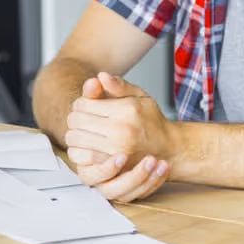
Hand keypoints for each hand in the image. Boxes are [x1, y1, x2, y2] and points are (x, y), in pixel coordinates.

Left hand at [65, 72, 173, 202]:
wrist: (168, 147)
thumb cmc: (151, 119)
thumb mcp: (139, 95)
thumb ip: (118, 85)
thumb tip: (100, 76)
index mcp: (125, 110)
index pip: (83, 104)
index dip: (80, 103)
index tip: (86, 106)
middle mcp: (121, 130)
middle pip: (76, 121)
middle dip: (75, 118)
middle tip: (82, 119)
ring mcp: (117, 150)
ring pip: (75, 139)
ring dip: (74, 134)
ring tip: (83, 132)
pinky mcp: (113, 166)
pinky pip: (82, 157)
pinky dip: (79, 150)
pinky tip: (86, 145)